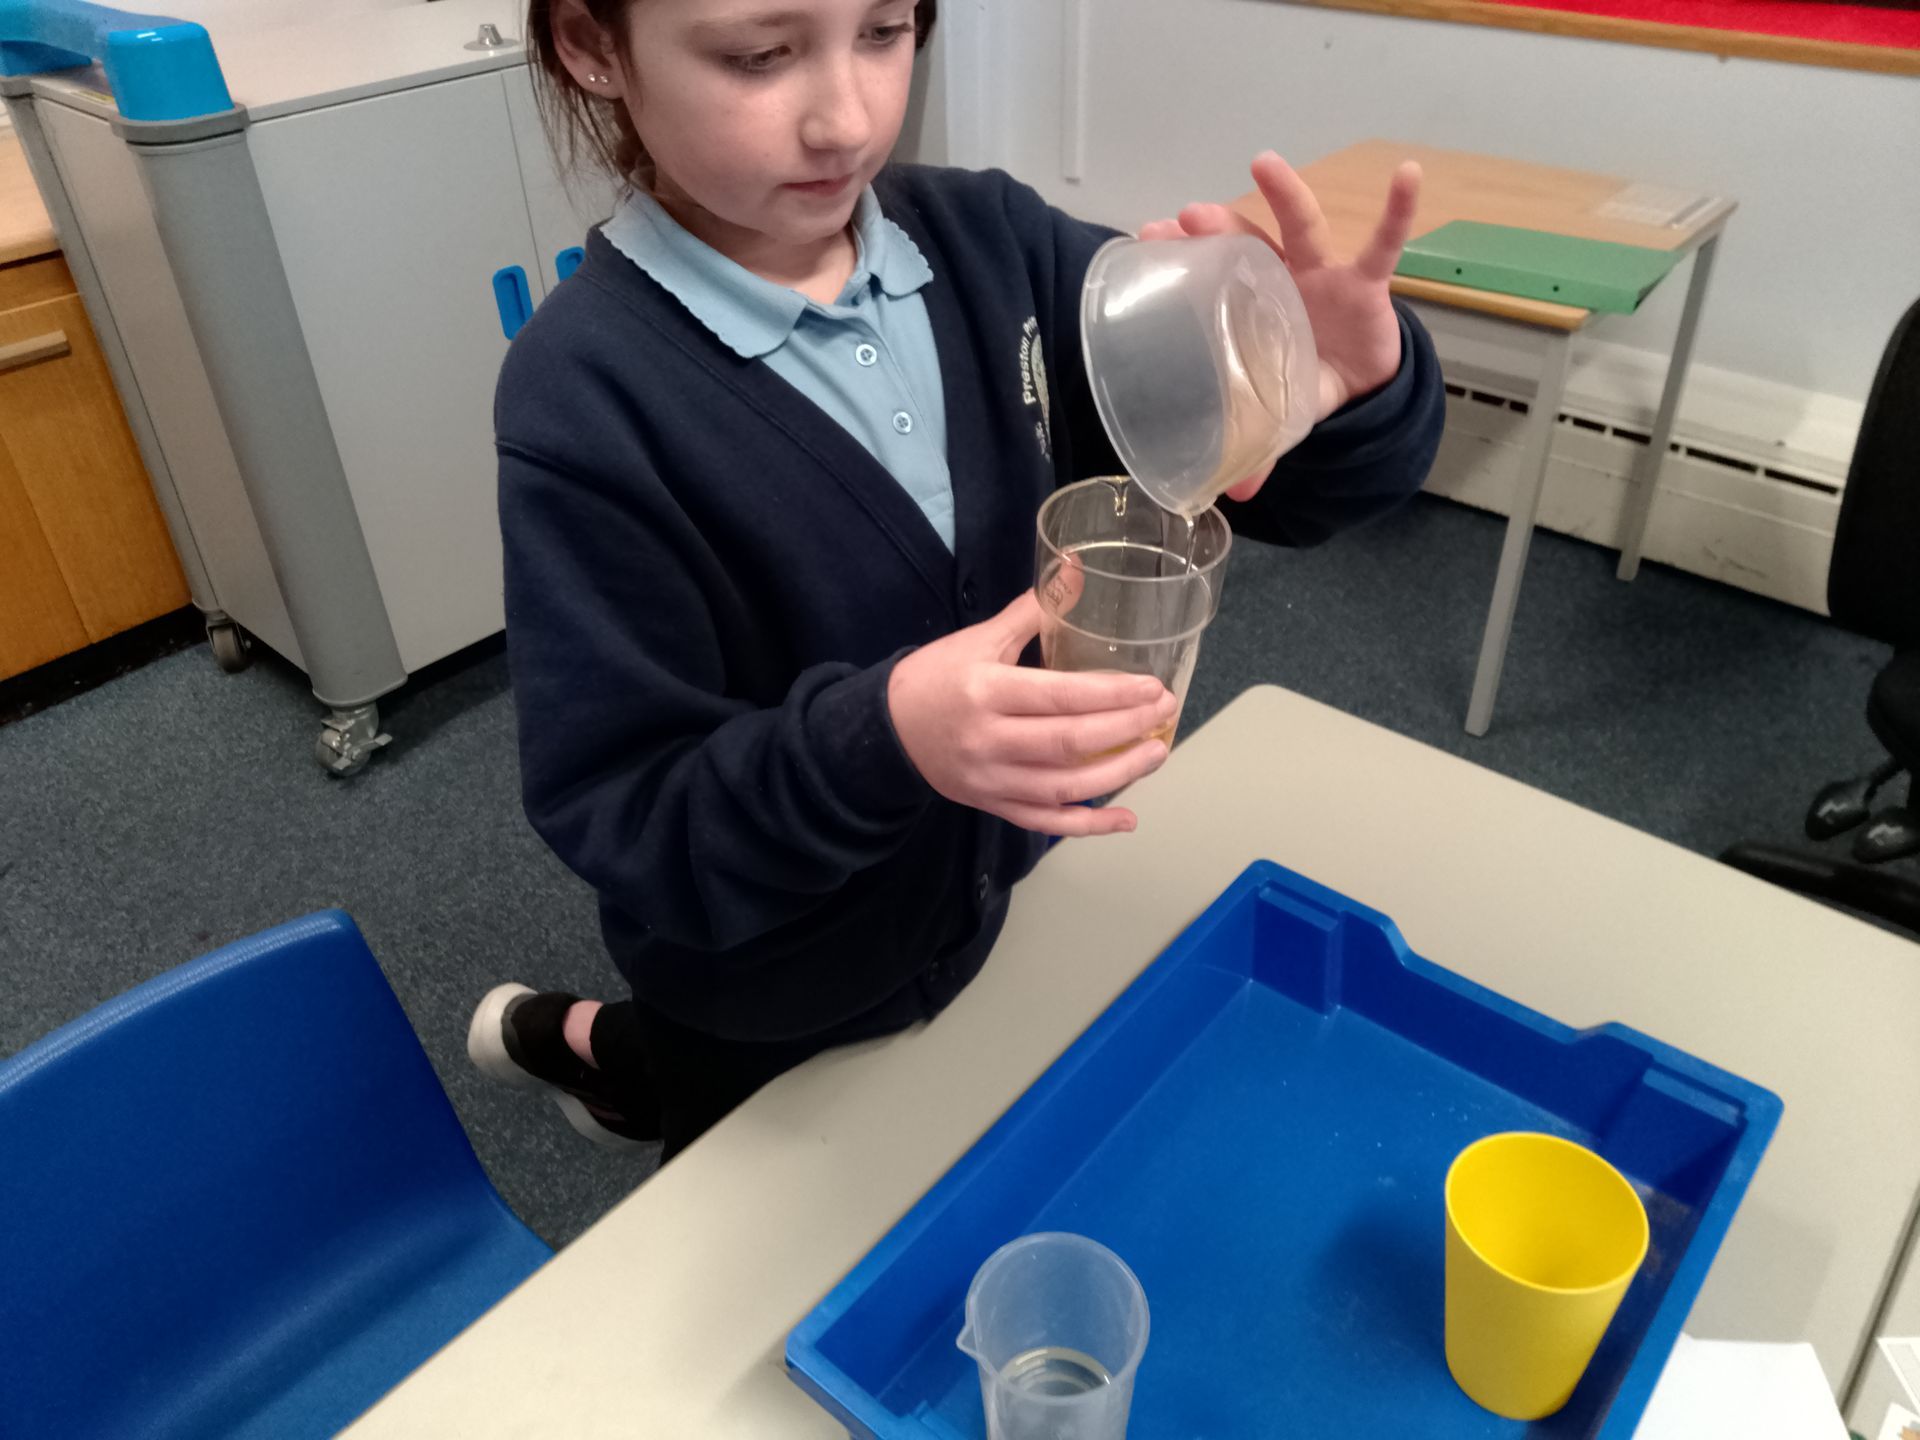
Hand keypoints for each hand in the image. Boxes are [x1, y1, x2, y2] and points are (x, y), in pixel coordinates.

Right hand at [888, 591, 1176, 836]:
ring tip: (1156, 754)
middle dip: (1124, 730)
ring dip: (1117, 775)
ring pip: (1063, 787)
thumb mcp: (977, 638)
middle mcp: (989, 741)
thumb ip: (1031, 610)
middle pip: (1068, 743)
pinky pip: (1044, 821)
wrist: (886, 730)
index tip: (1153, 688)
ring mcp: (991, 780)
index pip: (1059, 697)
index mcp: (986, 692)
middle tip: (1165, 714)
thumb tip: (1075, 568)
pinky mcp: (992, 804)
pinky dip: (1087, 825)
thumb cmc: (935, 677)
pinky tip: (1125, 819)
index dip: (1111, 694)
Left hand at [1140, 151, 1420, 500]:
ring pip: (1302, 227)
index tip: (1149, 235)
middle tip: (1188, 216)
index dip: (1183, 255)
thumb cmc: (1306, 381)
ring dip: (1285, 194)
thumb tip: (1233, 493)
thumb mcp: (1279, 414)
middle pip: (1246, 244)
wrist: (1362, 384)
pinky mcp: (1367, 283)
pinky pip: (1385, 241)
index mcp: (1248, 309)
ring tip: (1265, 163)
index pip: (1210, 274)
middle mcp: (1279, 280)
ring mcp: (1323, 274)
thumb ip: (1258, 446)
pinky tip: (1408, 176)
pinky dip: (1398, 210)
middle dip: (1218, 227)